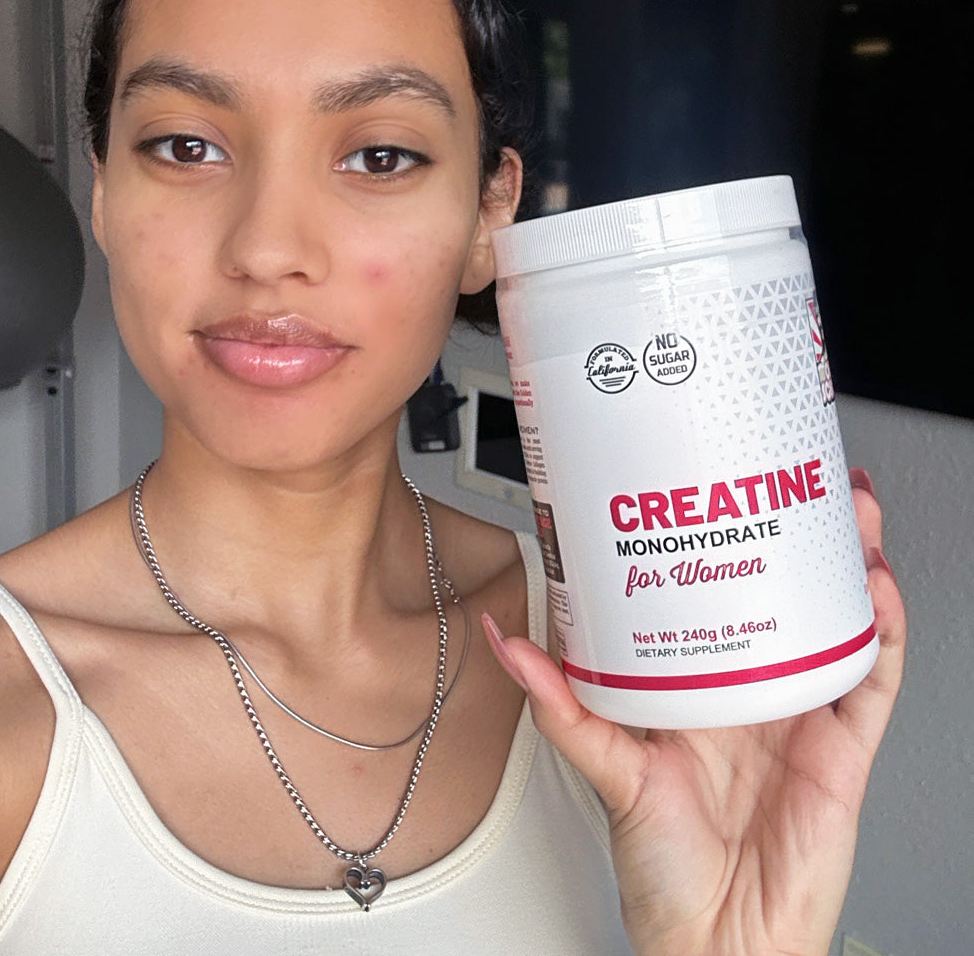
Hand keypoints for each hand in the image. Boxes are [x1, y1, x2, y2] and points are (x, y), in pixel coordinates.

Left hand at [483, 469, 904, 955]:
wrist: (717, 942)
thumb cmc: (660, 864)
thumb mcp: (605, 768)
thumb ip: (560, 707)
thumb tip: (506, 643)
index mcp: (695, 683)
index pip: (713, 594)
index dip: (722, 541)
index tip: (713, 489)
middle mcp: (749, 687)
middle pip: (781, 592)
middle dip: (795, 532)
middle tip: (793, 476)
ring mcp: (799, 711)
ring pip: (834, 619)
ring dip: (848, 561)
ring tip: (848, 510)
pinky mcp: (842, 747)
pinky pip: (870, 677)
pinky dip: (879, 630)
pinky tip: (871, 587)